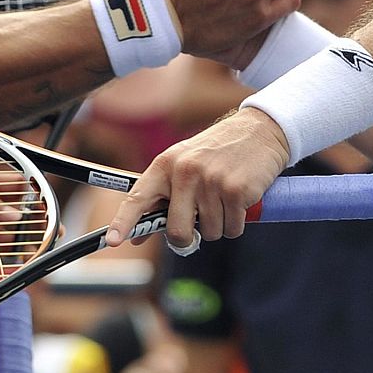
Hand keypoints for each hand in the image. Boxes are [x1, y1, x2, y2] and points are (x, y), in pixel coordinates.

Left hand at [105, 106, 290, 249]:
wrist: (260, 131)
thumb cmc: (218, 153)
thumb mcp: (184, 165)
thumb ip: (162, 197)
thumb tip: (139, 237)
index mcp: (165, 164)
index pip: (138, 197)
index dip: (123, 222)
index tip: (113, 241)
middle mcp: (185, 172)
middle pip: (177, 231)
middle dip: (188, 238)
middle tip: (198, 224)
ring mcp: (211, 181)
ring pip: (209, 233)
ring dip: (219, 225)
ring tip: (224, 198)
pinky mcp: (236, 191)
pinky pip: (232, 230)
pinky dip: (237, 223)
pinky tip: (240, 201)